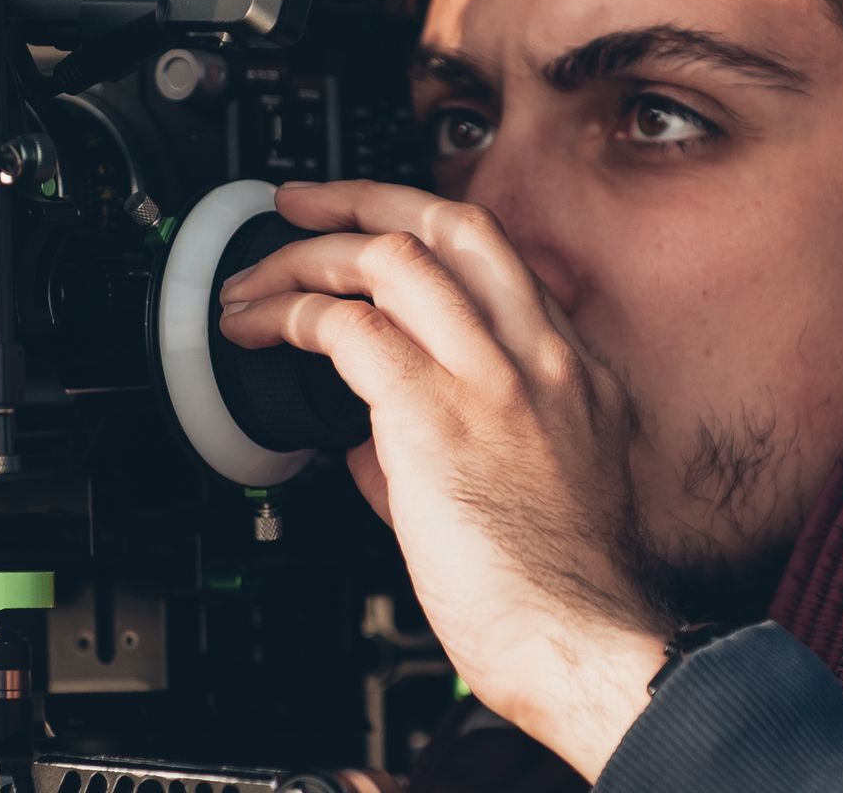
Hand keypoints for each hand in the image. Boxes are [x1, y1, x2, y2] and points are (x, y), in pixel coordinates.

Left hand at [217, 180, 672, 777]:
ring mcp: (493, 377)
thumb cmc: (559, 593)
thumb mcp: (529, 493)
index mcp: (570, 370)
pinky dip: (293, 316)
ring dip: (305, 257)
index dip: (415, 231)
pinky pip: (350, 328)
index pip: (490, 260)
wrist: (587, 644)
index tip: (366, 233)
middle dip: (362, 199)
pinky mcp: (437, 413)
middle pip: (449, 226)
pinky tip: (260, 331)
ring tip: (255, 280)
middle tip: (302, 204)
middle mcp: (541, 356)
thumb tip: (368, 442)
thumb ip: (445, 450)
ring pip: (392, 257)